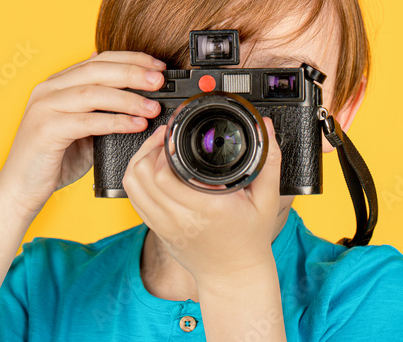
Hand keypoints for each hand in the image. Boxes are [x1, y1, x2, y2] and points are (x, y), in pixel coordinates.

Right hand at [0, 50, 166, 216]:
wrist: (21, 188)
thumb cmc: (55, 159)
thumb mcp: (83, 127)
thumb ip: (101, 108)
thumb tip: (134, 94)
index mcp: (57, 83)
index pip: (98, 59)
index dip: (130, 59)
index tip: (158, 65)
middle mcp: (48, 89)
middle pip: (97, 70)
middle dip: (132, 72)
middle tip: (159, 80)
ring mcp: (44, 107)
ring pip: (92, 93)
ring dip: (128, 98)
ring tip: (153, 106)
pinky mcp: (45, 129)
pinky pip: (87, 121)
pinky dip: (115, 121)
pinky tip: (136, 124)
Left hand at [121, 117, 283, 284]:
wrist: (234, 275)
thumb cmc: (251, 239)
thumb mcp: (267, 199)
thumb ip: (269, 161)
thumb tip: (266, 127)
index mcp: (206, 208)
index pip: (164, 174)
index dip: (163, 149)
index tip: (174, 135)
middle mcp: (180, 218)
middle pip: (143, 175)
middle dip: (149, 149)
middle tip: (164, 138)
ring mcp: (164, 226)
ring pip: (133, 186)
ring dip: (139, 162)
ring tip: (155, 151)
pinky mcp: (157, 230)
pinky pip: (135, 199)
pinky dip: (137, 180)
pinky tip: (151, 170)